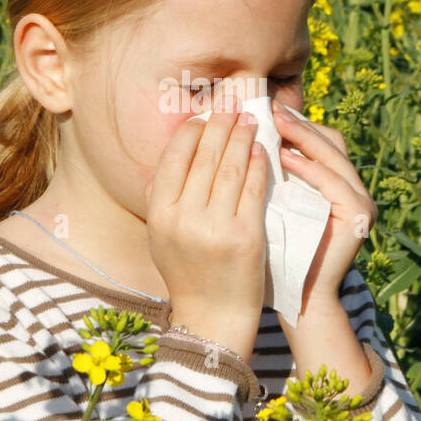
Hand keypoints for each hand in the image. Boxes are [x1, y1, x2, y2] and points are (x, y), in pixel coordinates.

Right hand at [145, 91, 270, 330]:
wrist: (213, 316)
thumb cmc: (188, 271)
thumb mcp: (162, 235)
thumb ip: (163, 196)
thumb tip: (178, 148)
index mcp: (159, 215)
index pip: (175, 158)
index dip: (191, 131)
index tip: (204, 116)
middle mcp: (183, 219)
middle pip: (204, 157)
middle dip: (220, 124)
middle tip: (232, 104)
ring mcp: (215, 227)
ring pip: (230, 167)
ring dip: (241, 137)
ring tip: (250, 119)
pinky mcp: (246, 235)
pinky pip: (252, 188)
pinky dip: (258, 164)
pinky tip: (262, 149)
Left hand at [271, 100, 377, 309]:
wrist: (296, 296)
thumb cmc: (277, 251)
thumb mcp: (273, 204)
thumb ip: (271, 174)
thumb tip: (243, 132)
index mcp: (336, 184)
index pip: (320, 139)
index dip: (294, 122)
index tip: (263, 109)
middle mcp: (355, 189)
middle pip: (331, 139)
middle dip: (298, 123)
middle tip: (267, 109)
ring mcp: (362, 203)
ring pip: (334, 155)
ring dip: (303, 138)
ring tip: (273, 125)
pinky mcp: (360, 217)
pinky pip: (334, 182)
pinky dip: (310, 167)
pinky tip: (284, 159)